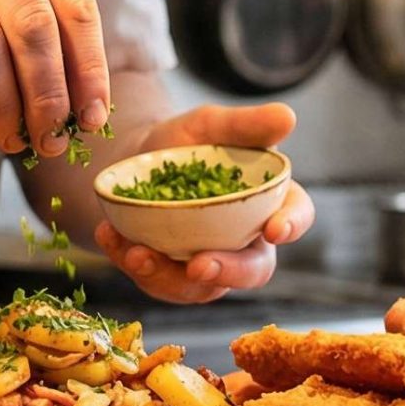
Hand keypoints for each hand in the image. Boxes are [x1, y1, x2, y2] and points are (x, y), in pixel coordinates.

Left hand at [93, 103, 314, 303]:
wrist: (133, 161)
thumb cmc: (186, 142)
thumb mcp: (210, 125)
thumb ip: (246, 125)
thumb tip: (288, 117)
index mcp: (268, 202)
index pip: (295, 216)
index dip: (292, 225)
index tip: (274, 229)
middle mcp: (245, 242)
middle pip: (254, 269)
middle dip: (228, 271)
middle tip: (199, 265)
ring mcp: (209, 264)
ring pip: (200, 288)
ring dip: (167, 276)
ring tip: (136, 253)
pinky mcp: (171, 277)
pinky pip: (156, 282)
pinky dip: (130, 261)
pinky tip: (109, 235)